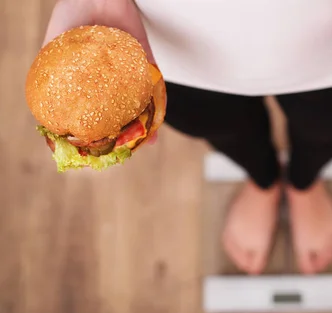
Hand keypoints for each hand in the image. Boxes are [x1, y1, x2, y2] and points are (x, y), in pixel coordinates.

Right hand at [42, 0, 161, 143]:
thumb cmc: (73, 12)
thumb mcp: (56, 44)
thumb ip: (51, 72)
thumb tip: (45, 111)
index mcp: (85, 81)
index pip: (88, 112)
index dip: (91, 133)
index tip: (92, 151)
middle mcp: (108, 82)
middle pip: (118, 114)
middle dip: (122, 135)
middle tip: (125, 152)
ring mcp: (129, 74)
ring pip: (139, 106)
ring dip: (144, 125)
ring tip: (147, 142)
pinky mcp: (147, 63)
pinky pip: (155, 86)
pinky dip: (158, 103)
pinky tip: (159, 118)